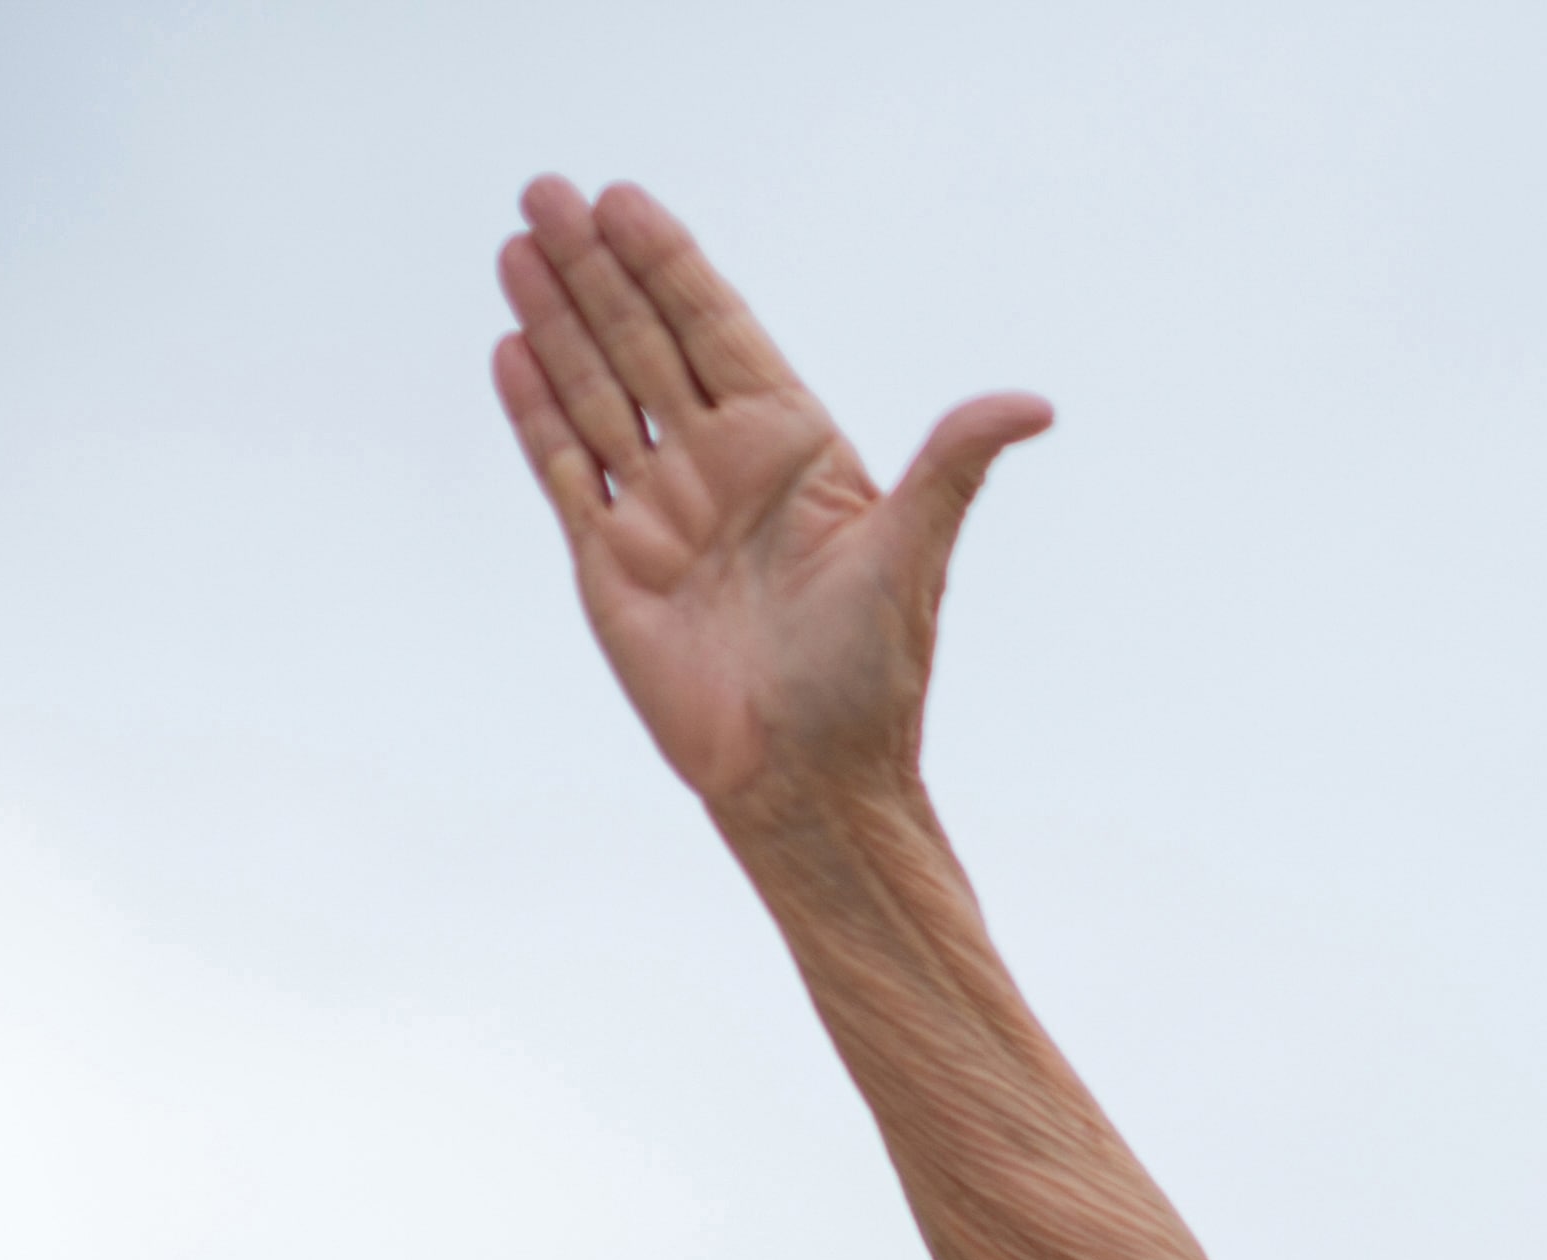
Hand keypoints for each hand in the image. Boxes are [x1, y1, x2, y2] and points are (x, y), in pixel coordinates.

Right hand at [488, 178, 1048, 815]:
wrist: (807, 781)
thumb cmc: (870, 679)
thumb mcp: (913, 556)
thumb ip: (955, 466)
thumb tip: (1034, 404)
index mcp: (794, 452)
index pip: (720, 333)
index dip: (671, 266)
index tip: (625, 201)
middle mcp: (723, 468)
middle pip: (647, 344)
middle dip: (597, 270)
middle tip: (548, 191)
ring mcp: (662, 509)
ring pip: (598, 392)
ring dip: (557, 320)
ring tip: (519, 244)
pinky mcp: (610, 560)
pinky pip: (565, 467)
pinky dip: (537, 409)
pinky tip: (512, 347)